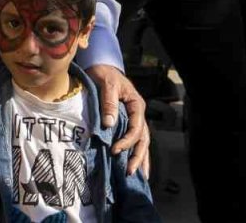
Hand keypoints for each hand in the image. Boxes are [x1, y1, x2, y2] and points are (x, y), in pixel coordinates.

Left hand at [87, 63, 149, 177]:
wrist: (102, 68)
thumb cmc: (104, 74)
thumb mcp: (106, 84)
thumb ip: (108, 103)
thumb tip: (109, 124)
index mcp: (136, 104)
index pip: (137, 127)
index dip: (127, 141)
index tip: (115, 150)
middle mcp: (139, 113)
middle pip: (143, 139)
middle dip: (137, 156)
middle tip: (129, 171)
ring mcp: (135, 119)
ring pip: (142, 142)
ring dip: (140, 159)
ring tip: (138, 176)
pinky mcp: (128, 122)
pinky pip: (136, 140)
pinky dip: (137, 153)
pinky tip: (137, 167)